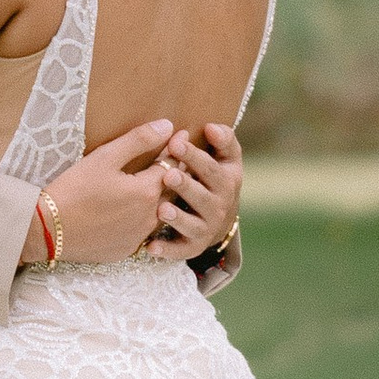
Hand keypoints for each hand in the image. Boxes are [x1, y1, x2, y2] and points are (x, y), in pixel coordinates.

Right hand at [45, 120, 177, 266]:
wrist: (48, 230)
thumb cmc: (73, 189)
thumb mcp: (105, 158)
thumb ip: (139, 140)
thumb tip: (168, 126)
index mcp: (147, 191)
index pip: (171, 166)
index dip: (175, 149)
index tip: (181, 135)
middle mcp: (149, 217)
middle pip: (171, 191)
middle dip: (176, 173)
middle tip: (179, 158)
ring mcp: (139, 237)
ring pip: (160, 213)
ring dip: (162, 198)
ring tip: (159, 183)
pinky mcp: (126, 250)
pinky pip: (143, 232)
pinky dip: (144, 219)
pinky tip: (136, 211)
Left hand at [149, 119, 242, 260]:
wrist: (220, 218)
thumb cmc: (214, 177)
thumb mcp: (225, 158)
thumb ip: (223, 140)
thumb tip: (211, 126)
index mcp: (227, 181)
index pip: (212, 168)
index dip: (195, 156)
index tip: (175, 143)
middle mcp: (219, 206)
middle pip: (203, 197)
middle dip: (186, 186)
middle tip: (168, 176)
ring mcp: (207, 228)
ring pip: (192, 225)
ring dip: (178, 219)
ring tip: (162, 209)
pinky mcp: (193, 247)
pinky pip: (180, 251)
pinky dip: (166, 251)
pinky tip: (150, 247)